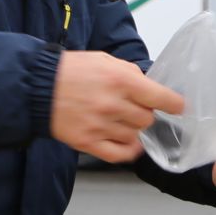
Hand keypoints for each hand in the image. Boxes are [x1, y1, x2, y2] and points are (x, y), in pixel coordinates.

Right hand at [50, 51, 184, 162]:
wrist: (36, 87)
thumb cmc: (69, 71)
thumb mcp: (104, 60)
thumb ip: (130, 74)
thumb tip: (150, 88)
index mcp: (120, 80)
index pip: (162, 98)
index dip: (175, 104)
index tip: (179, 106)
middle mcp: (113, 104)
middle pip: (148, 119)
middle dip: (144, 114)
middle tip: (133, 108)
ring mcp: (101, 126)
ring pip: (135, 136)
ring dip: (132, 130)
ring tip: (118, 120)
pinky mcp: (88, 142)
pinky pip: (119, 154)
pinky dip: (127, 150)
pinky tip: (126, 142)